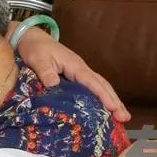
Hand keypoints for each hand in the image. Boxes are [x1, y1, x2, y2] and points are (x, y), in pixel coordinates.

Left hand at [14, 24, 130, 121]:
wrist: (31, 38)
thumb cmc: (35, 48)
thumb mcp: (37, 59)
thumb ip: (45, 72)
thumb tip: (54, 85)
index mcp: (75, 65)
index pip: (92, 82)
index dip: (103, 96)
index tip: (114, 108)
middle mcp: (81, 69)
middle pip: (102, 85)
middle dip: (115, 101)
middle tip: (125, 118)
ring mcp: (78, 73)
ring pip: (99, 86)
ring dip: (111, 100)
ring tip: (121, 117)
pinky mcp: (74, 76)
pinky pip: (91, 87)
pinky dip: (100, 98)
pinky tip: (103, 109)